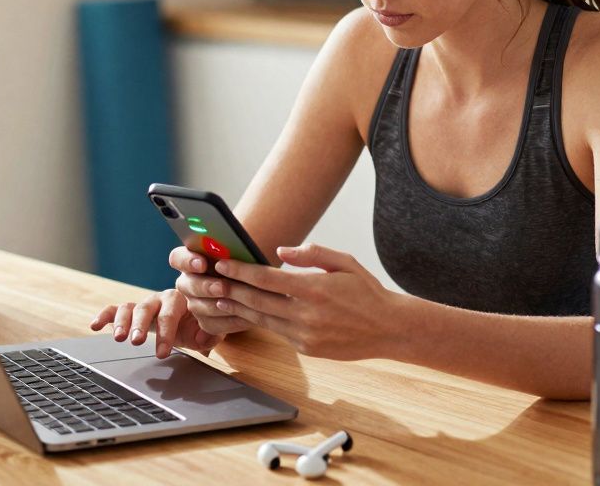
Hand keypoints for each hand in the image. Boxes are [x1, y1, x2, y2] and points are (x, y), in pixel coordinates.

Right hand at [90, 289, 223, 358]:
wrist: (194, 316)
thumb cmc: (200, 323)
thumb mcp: (210, 328)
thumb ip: (211, 333)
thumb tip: (204, 340)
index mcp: (180, 300)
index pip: (170, 315)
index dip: (165, 334)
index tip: (162, 354)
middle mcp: (159, 299)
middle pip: (146, 308)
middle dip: (140, 325)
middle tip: (136, 341)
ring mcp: (144, 304)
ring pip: (129, 308)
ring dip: (122, 322)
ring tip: (118, 338)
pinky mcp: (132, 311)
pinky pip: (115, 309)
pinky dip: (104, 316)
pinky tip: (94, 325)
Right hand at [169, 245, 252, 336]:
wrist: (264, 288)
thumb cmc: (251, 264)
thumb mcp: (243, 254)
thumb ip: (232, 249)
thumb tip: (228, 247)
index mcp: (193, 259)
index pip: (178, 258)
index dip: (187, 261)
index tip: (202, 263)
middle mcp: (190, 281)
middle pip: (185, 285)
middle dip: (205, 286)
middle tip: (221, 287)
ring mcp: (195, 302)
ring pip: (196, 306)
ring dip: (217, 306)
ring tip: (237, 302)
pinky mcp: (206, 321)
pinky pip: (210, 324)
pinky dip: (228, 321)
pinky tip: (246, 316)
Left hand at [208, 242, 405, 360]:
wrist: (389, 329)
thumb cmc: (367, 291)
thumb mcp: (344, 262)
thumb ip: (312, 253)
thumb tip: (279, 251)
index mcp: (314, 289)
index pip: (266, 279)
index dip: (241, 271)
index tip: (223, 264)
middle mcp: (306, 314)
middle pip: (257, 301)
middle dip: (231, 289)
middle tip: (210, 280)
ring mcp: (305, 335)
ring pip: (262, 319)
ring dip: (239, 308)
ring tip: (220, 296)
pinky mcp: (307, 349)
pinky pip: (278, 332)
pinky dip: (261, 321)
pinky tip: (248, 312)